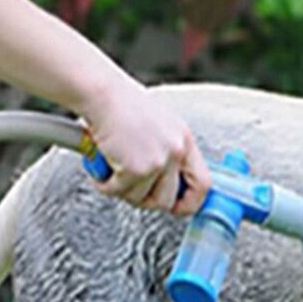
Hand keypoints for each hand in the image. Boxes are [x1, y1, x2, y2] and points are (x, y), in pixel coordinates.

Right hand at [79, 78, 209, 215]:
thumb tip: (171, 187)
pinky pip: (119, 191)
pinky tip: (99, 169)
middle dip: (147, 202)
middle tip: (131, 190)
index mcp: (185, 141)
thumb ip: (169, 153)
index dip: (191, 203)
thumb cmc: (123, 107)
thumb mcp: (160, 128)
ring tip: (112, 171)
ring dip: (122, 191)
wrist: (100, 93)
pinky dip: (105, 185)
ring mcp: (158, 161)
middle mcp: (176, 152)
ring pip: (141, 199)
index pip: (203, 184)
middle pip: (168, 200)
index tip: (177, 209)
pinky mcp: (136, 168)